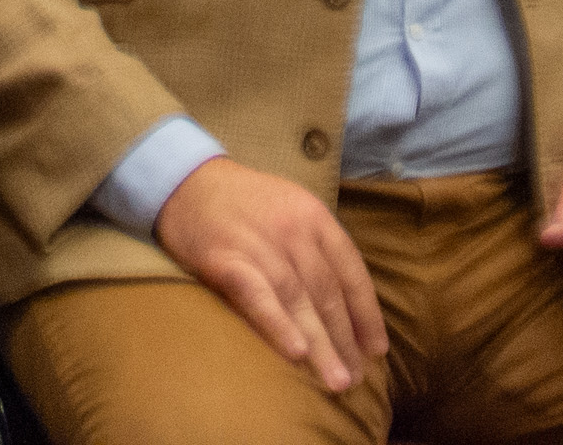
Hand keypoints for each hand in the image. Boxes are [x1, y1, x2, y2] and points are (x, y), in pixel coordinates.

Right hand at [155, 157, 384, 394]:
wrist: (187, 181)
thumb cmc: (243, 203)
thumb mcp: (290, 209)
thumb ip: (316, 247)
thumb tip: (343, 302)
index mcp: (314, 217)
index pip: (350, 271)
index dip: (367, 313)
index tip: (376, 350)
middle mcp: (293, 229)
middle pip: (327, 292)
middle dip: (346, 339)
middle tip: (357, 378)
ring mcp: (259, 243)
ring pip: (299, 300)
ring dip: (322, 345)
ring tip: (336, 380)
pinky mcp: (225, 259)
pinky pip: (258, 296)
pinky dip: (279, 324)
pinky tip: (296, 353)